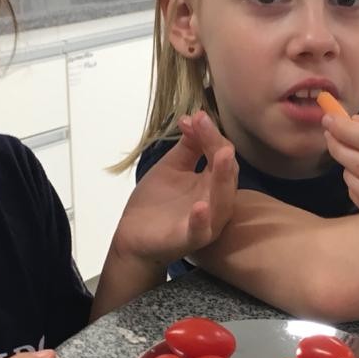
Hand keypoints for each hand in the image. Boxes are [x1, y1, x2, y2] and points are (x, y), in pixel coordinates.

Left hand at [112, 110, 236, 267]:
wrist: (133, 237)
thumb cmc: (156, 203)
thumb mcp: (172, 168)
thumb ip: (188, 146)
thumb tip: (196, 117)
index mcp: (213, 184)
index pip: (220, 155)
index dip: (209, 134)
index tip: (195, 117)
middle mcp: (216, 202)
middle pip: (226, 173)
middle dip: (217, 147)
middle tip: (204, 124)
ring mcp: (205, 224)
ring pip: (222, 201)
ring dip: (222, 178)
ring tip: (221, 155)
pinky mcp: (189, 240)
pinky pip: (200, 232)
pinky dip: (201, 220)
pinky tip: (200, 206)